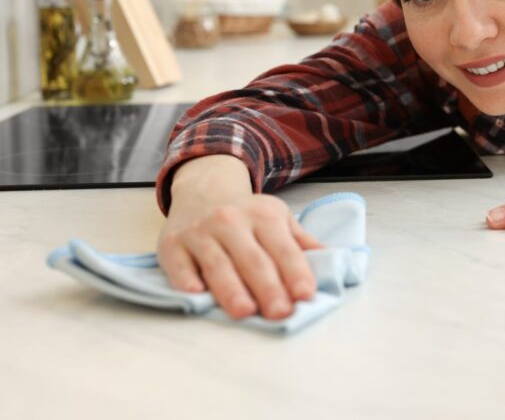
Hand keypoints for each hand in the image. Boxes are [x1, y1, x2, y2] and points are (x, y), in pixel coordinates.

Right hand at [157, 155, 322, 319]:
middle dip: (268, 287)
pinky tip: (196, 294)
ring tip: (245, 312)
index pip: (283, 248)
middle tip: (280, 313)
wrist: (202, 191)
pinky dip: (186, 279)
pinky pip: (178, 264)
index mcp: (264, 215)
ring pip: (218, 264)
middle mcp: (231, 220)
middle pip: (253, 259)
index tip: (306, 295)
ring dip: (231, 289)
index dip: (296, 271)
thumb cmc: (246, 215)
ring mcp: (200, 232)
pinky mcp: (172, 244)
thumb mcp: (278, 218)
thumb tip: (332, 261)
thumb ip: (302, 242)